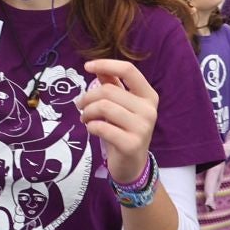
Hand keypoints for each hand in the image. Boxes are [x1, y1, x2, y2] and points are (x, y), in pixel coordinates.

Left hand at [78, 59, 159, 186]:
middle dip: (88, 97)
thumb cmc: (124, 130)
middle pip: (109, 91)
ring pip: (104, 107)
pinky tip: (91, 129)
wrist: (132, 165)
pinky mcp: (131, 144)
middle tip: (80, 106)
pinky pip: (102, 127)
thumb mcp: (121, 106)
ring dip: (87, 112)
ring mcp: (142, 128)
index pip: (129, 70)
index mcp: (148, 96)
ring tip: (85, 118)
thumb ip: (113, 85)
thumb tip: (97, 67)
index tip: (87, 66)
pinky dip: (91, 126)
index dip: (106, 64)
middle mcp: (149, 110)